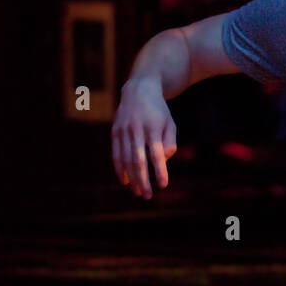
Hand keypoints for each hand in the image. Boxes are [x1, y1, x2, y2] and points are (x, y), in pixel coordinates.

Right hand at [111, 76, 176, 198]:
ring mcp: (123, 130)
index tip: (163, 185)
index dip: (160, 171)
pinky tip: (125, 181)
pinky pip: (116, 154)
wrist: (138, 89)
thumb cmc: (158, 111)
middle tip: (147, 196)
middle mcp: (136, 129)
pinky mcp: (115, 131)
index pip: (156, 154)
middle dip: (142, 180)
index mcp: (153, 127)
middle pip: (138, 160)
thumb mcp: (170, 124)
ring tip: (138, 192)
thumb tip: (163, 159)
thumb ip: (169, 142)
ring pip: (125, 159)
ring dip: (131, 178)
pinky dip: (119, 169)